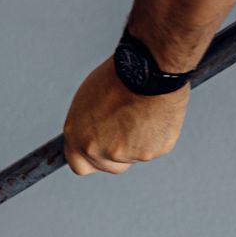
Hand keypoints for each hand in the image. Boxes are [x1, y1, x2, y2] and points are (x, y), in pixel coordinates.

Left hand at [62, 61, 188, 174]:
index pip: (80, 165)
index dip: (91, 159)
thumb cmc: (119, 76)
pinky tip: (156, 115)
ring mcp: (124, 155)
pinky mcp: (151, 152)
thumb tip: (93, 135)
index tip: (101, 152)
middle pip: (108, 166)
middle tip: (128, 129)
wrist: (148, 70)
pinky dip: (157, 136)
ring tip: (143, 113)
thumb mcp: (88, 101)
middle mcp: (97, 151)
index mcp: (77, 138)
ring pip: (133, 157)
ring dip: (138, 142)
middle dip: (117, 154)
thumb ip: (88, 126)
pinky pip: (155, 149)